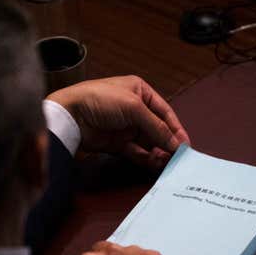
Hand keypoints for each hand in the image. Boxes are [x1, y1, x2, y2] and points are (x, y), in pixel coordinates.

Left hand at [46, 76, 189, 168]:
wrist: (70, 116)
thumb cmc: (99, 100)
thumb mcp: (134, 108)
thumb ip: (157, 127)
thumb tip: (175, 143)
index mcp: (139, 91)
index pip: (164, 111)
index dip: (176, 128)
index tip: (185, 145)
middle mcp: (133, 108)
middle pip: (157, 129)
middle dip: (168, 143)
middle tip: (178, 158)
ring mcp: (124, 127)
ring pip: (148, 142)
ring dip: (158, 152)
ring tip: (167, 162)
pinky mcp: (116, 143)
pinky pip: (136, 152)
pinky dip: (146, 158)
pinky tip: (155, 163)